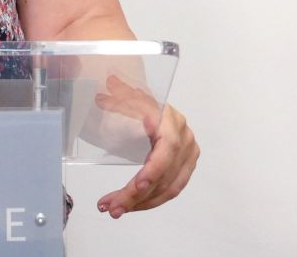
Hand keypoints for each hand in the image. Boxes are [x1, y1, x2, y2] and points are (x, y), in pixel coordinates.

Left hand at [95, 76, 198, 217]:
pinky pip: (170, 191)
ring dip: (141, 203)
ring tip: (116, 209)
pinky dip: (150, 201)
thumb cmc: (142, 102)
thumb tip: (108, 87)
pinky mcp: (185, 168)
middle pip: (165, 175)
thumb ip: (119, 94)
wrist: (157, 107)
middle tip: (113, 207)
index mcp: (171, 121)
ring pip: (168, 188)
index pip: (168, 149)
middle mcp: (184, 140)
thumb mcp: (130, 96)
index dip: (154, 169)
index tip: (137, 185)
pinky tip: (131, 205)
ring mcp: (187, 156)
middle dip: (137, 194)